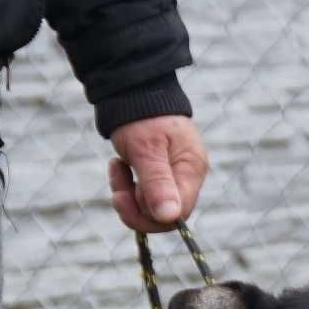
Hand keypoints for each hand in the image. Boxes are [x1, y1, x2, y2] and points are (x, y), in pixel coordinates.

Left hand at [109, 115, 207, 233]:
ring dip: (128, 195)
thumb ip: (157, 184)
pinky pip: (145, 196)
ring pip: (152, 207)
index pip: (178, 213)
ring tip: (117, 168)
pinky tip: (120, 166)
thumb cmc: (141, 116)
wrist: (134, 91)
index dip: (149, 215)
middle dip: (135, 206)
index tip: (122, 197)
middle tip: (116, 188)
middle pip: (164, 215)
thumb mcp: (145, 150)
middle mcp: (188, 176)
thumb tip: (169, 217)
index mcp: (191, 169)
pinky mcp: (162, 175)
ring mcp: (175, 176)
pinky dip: (128, 187)